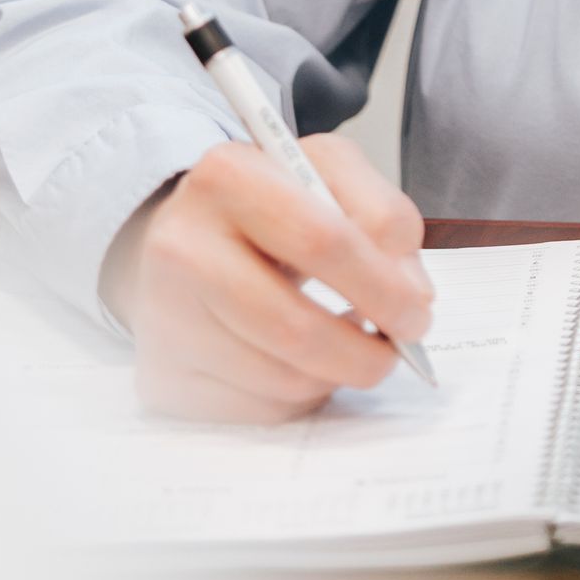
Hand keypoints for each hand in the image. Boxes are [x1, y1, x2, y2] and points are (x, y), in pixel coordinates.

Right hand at [100, 135, 432, 423]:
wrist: (183, 234)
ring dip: (334, 375)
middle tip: (398, 351)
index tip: (418, 311)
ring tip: (349, 346)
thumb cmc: (269, 202)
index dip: (382, 286)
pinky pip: (255, 408)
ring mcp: (163, 319)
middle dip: (364, 351)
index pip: (321, 242)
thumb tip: (412, 294)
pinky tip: (303, 361)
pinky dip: (298, 395)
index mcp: (226, 176)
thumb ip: (383, 214)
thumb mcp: (327, 171)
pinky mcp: (162, 375)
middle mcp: (181, 248)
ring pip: (278, 379)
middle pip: (294, 328)